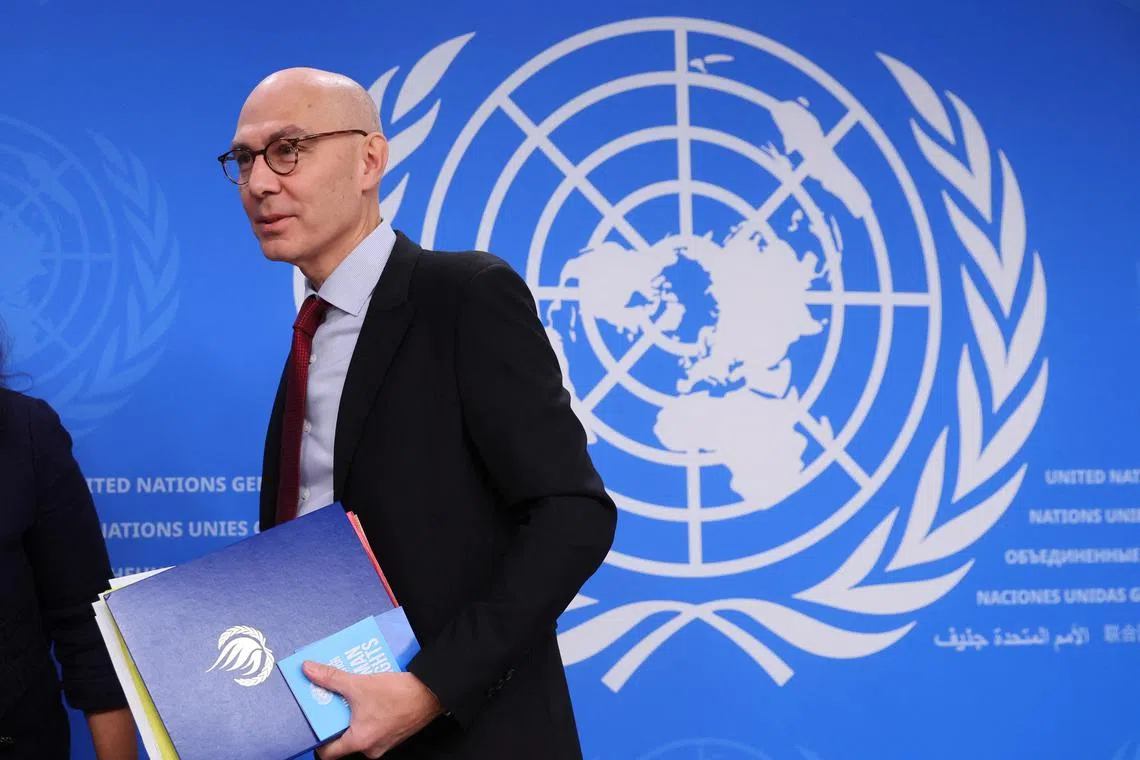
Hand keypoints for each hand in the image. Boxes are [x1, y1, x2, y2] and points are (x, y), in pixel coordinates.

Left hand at [302, 661, 443, 758]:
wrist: (432, 692)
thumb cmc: (399, 695)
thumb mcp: (359, 684)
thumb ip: (332, 678)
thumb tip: (310, 670)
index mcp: (360, 741)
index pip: (328, 753)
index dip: (318, 739)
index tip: (314, 723)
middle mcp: (372, 747)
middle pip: (345, 738)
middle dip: (338, 719)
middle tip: (332, 702)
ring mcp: (386, 741)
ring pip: (362, 730)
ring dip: (355, 714)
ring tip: (352, 696)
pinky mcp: (396, 732)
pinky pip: (376, 726)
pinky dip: (370, 713)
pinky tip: (371, 696)